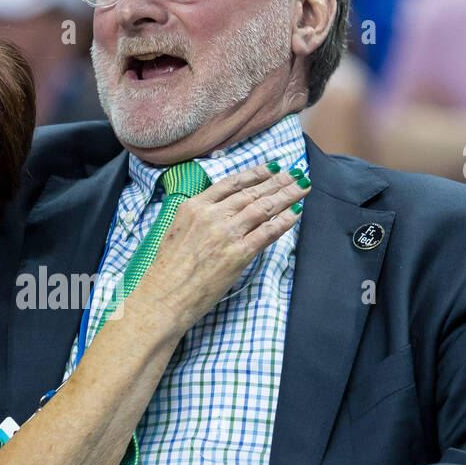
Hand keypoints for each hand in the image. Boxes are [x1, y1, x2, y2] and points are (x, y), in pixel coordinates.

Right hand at [137, 165, 309, 331]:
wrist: (162, 297)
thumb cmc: (166, 272)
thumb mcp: (175, 232)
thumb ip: (197, 218)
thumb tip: (219, 212)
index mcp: (194, 207)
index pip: (232, 183)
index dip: (256, 173)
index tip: (272, 167)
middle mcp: (212, 215)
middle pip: (252, 192)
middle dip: (278, 181)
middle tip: (296, 173)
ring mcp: (226, 234)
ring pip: (263, 207)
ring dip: (287, 195)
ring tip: (302, 187)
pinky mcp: (238, 254)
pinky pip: (268, 231)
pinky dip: (284, 220)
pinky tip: (295, 213)